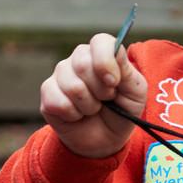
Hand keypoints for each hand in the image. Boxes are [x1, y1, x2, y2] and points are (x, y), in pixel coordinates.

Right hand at [40, 33, 147, 158]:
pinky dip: (73, 114)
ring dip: (89, 105)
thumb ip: (128, 71)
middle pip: (84, 64)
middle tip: (106, 100)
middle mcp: (78, 59)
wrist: (105, 140)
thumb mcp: (135, 92)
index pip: (100, 42)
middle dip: (101, 90)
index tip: (114, 83)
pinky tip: (77, 115)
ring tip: (92, 108)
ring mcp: (60, 75)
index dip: (106, 62)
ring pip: (73, 86)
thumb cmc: (122, 111)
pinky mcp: (47, 94)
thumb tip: (115, 50)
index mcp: (101, 53)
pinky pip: (58, 102)